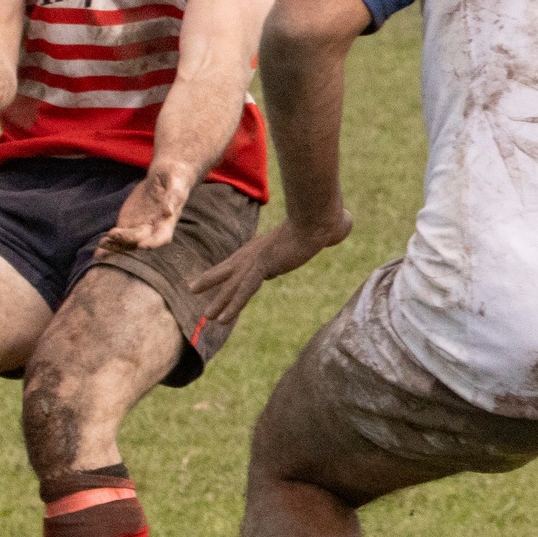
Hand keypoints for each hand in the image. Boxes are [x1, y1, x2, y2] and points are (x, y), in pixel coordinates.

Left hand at [98, 171, 191, 253]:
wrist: (164, 174)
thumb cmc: (175, 177)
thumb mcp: (176, 183)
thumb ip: (173, 197)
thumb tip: (168, 212)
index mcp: (168, 221)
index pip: (162, 236)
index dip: (153, 242)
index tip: (141, 245)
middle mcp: (154, 228)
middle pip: (140, 239)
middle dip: (127, 240)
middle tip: (113, 235)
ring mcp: (140, 226)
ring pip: (128, 242)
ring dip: (116, 247)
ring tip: (101, 249)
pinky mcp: (129, 222)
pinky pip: (119, 235)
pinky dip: (110, 242)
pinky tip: (99, 248)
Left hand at [191, 211, 352, 326]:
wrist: (319, 217)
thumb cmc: (326, 219)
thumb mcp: (323, 229)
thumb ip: (329, 230)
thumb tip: (343, 224)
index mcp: (266, 245)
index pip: (243, 260)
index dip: (229, 268)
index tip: (219, 274)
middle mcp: (256, 252)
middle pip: (229, 269)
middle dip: (211, 279)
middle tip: (194, 287)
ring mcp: (257, 260)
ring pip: (233, 285)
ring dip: (220, 302)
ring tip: (207, 317)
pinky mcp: (261, 267)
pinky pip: (243, 292)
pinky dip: (232, 305)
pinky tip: (222, 319)